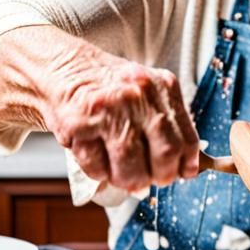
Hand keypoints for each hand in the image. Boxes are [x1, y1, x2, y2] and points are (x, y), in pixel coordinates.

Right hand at [42, 42, 199, 190]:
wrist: (62, 67)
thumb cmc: (109, 88)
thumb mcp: (146, 94)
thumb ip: (167, 124)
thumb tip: (186, 166)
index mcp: (162, 88)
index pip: (187, 139)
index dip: (186, 164)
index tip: (182, 173)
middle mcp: (138, 96)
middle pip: (165, 154)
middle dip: (160, 177)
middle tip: (150, 180)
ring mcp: (108, 109)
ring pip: (131, 167)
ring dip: (128, 181)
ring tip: (123, 176)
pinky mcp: (78, 124)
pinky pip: (96, 167)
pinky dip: (100, 174)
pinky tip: (99, 160)